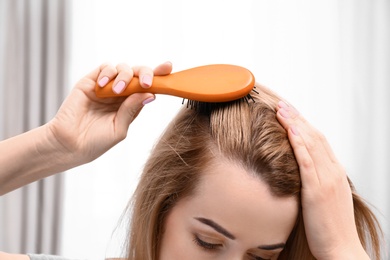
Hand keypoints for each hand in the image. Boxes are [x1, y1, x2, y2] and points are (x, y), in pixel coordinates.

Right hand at [46, 62, 171, 165]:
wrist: (69, 144)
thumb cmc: (95, 142)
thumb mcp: (120, 128)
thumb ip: (132, 109)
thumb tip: (150, 94)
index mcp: (130, 105)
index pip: (147, 87)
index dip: (159, 77)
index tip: (169, 68)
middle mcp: (120, 94)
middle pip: (138, 74)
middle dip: (146, 73)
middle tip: (147, 82)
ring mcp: (106, 87)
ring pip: (123, 68)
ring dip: (125, 76)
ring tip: (118, 90)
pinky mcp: (91, 81)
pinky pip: (105, 68)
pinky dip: (108, 73)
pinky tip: (104, 86)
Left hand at [275, 101, 368, 259]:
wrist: (341, 249)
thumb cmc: (331, 226)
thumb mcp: (326, 198)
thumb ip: (317, 180)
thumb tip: (302, 170)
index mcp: (334, 172)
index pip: (319, 141)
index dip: (303, 124)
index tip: (290, 113)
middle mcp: (332, 172)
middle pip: (314, 137)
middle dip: (297, 118)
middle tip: (282, 104)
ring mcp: (326, 180)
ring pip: (311, 144)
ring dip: (295, 124)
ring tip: (281, 109)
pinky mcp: (317, 191)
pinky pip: (307, 162)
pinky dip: (298, 144)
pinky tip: (289, 130)